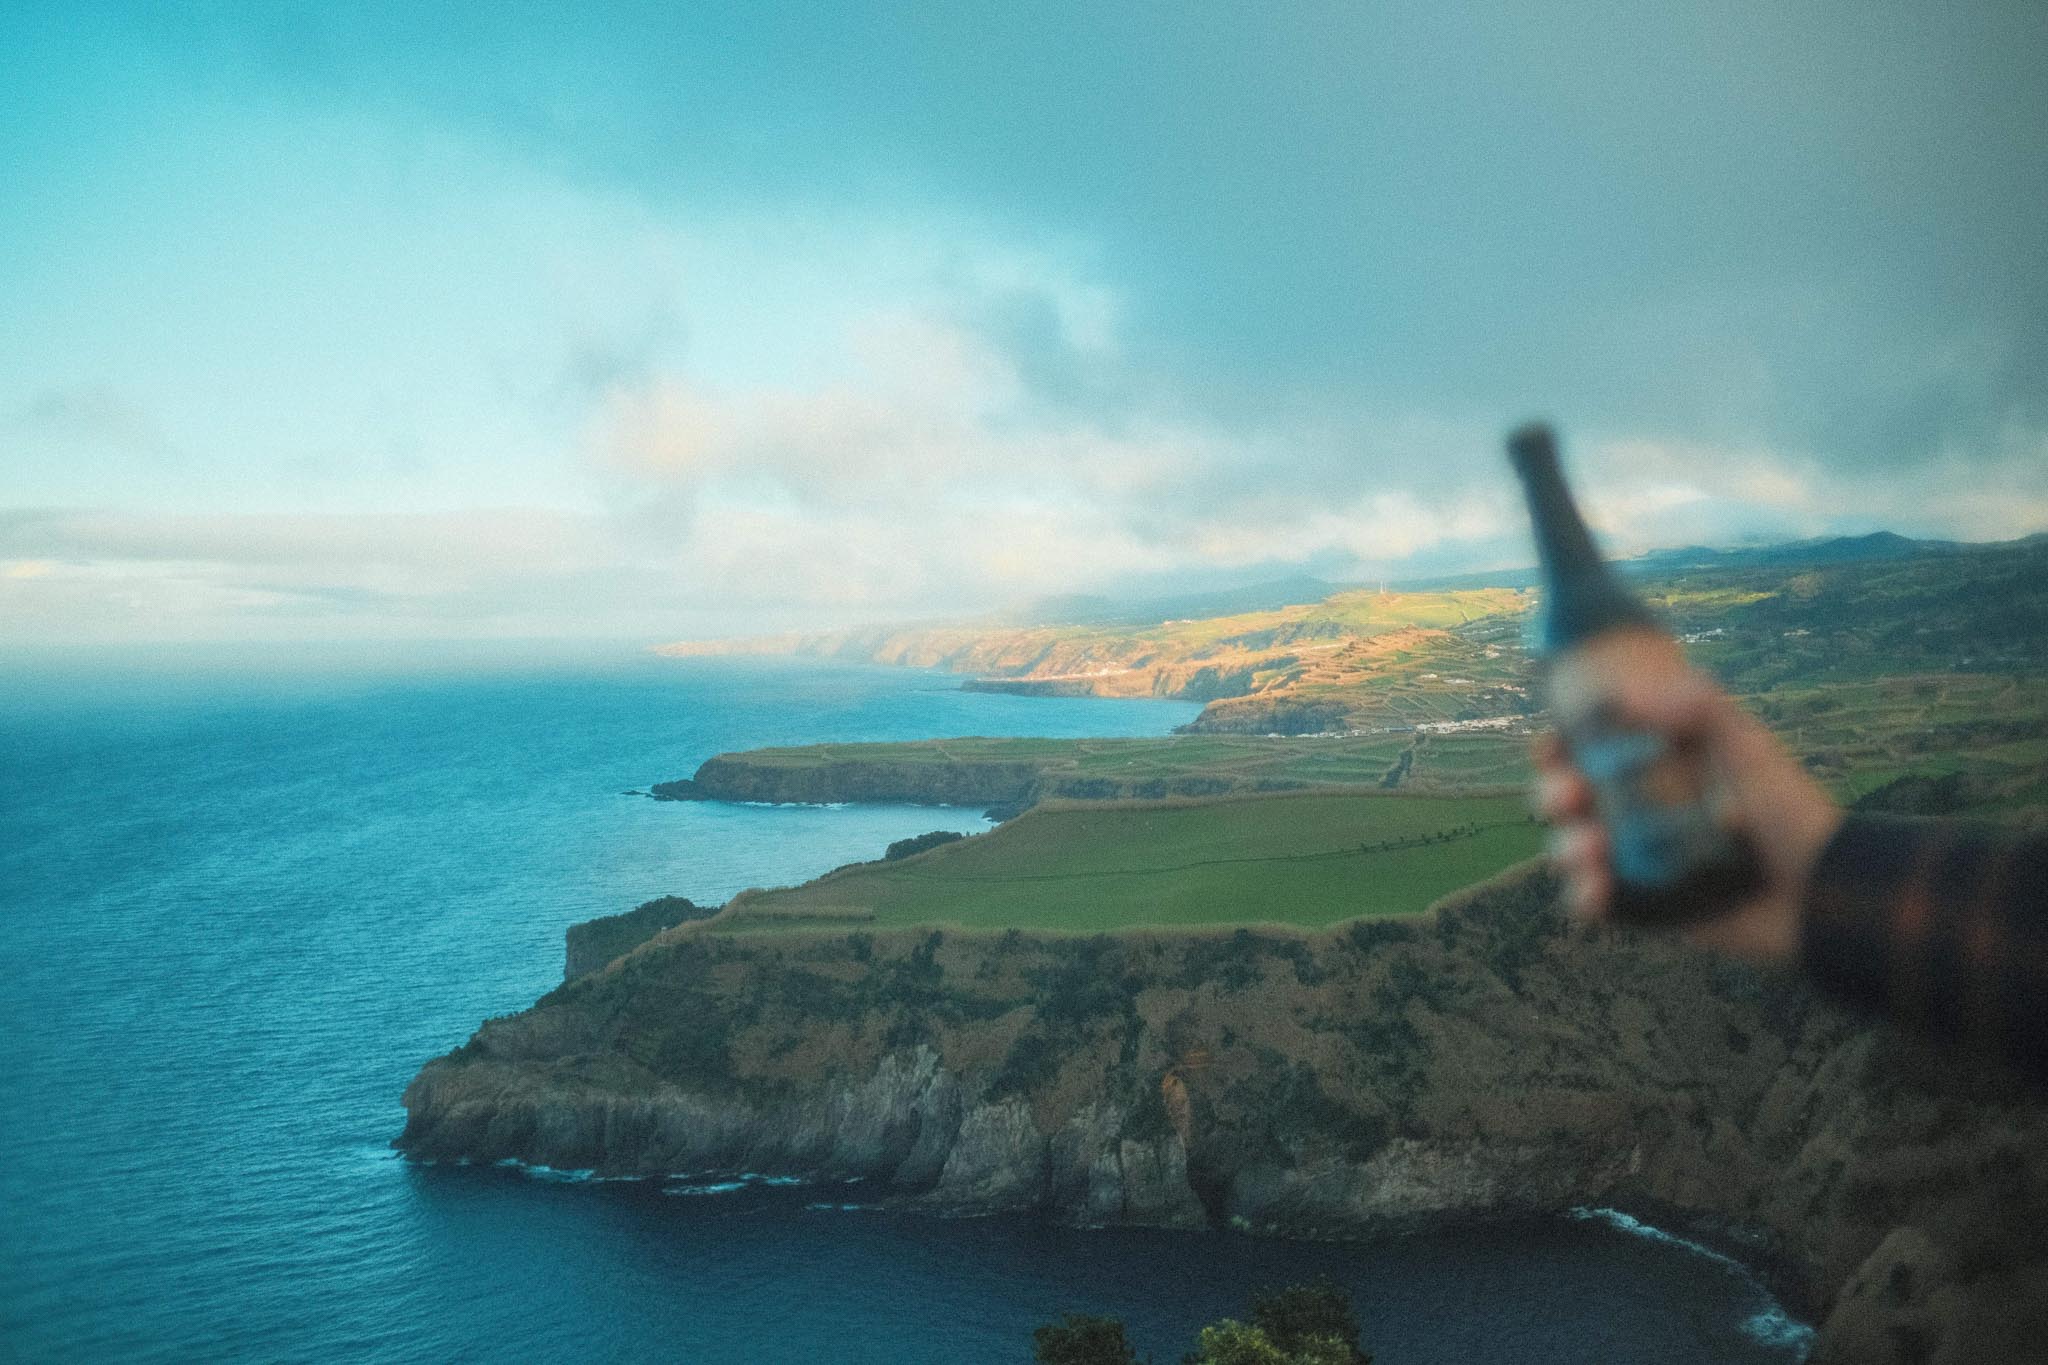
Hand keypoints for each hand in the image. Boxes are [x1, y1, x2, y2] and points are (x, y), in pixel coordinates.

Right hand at [1531, 666, 1842, 965]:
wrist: (1823, 885)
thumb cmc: (1788, 808)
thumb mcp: (1746, 742)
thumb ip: (1696, 704)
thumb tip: (1625, 693)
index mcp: (1653, 771)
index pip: (1586, 754)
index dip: (1556, 750)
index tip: (1551, 746)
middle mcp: (1637, 815)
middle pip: (1568, 802)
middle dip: (1552, 794)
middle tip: (1568, 795)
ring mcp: (1638, 862)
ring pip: (1572, 852)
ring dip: (1564, 846)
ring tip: (1589, 846)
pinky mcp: (1647, 907)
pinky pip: (1597, 905)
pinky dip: (1582, 897)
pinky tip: (1593, 888)